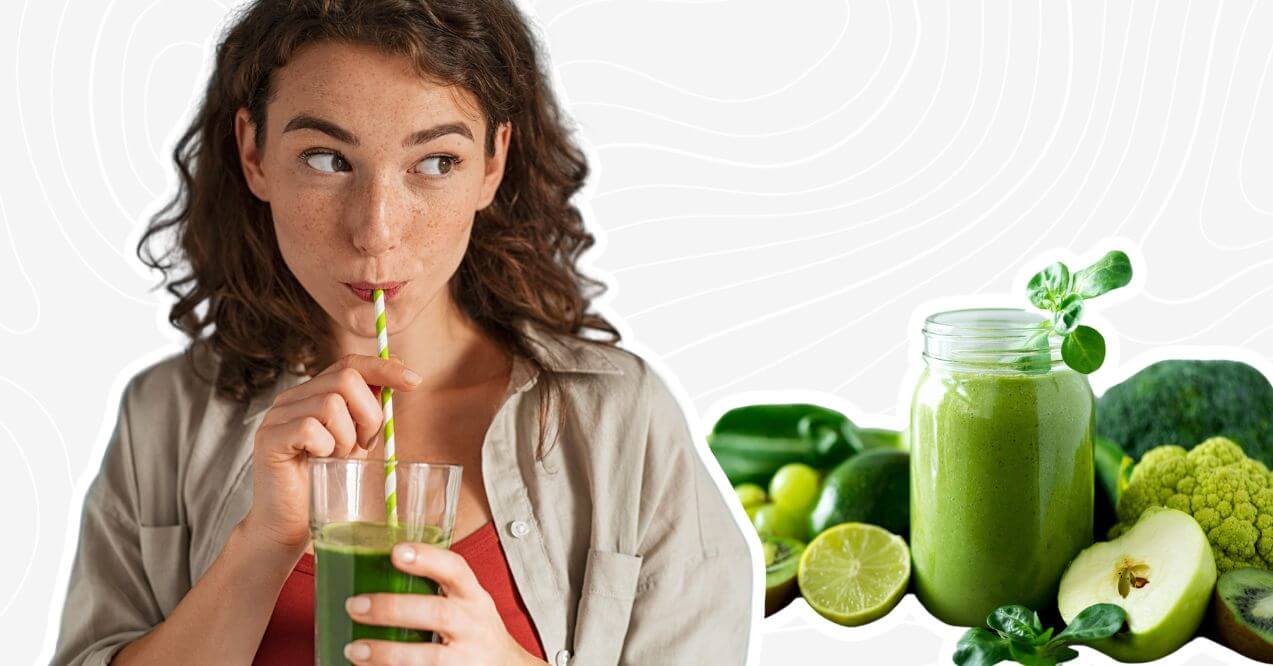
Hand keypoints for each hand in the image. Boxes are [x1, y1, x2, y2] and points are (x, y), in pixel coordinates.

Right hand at [241, 354, 422, 552]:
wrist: (291, 524)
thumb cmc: (325, 482)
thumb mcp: (356, 439)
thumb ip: (369, 408)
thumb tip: (401, 373)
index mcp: (313, 393)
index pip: (350, 363)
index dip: (384, 368)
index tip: (415, 381)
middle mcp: (292, 398)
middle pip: (346, 379)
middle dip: (369, 415)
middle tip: (364, 445)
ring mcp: (277, 416)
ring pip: (331, 404)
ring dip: (347, 437)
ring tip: (339, 458)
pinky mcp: (269, 438)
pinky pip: (310, 429)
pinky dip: (326, 448)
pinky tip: (321, 462)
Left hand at [341, 542, 547, 665]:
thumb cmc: (474, 630)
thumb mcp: (466, 602)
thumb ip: (435, 588)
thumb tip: (373, 570)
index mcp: (473, 597)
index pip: (456, 570)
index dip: (428, 558)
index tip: (396, 552)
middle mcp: (473, 625)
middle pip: (437, 613)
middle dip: (393, 609)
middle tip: (355, 606)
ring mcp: (467, 657)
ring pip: (429, 657)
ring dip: (387, 653)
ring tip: (354, 649)